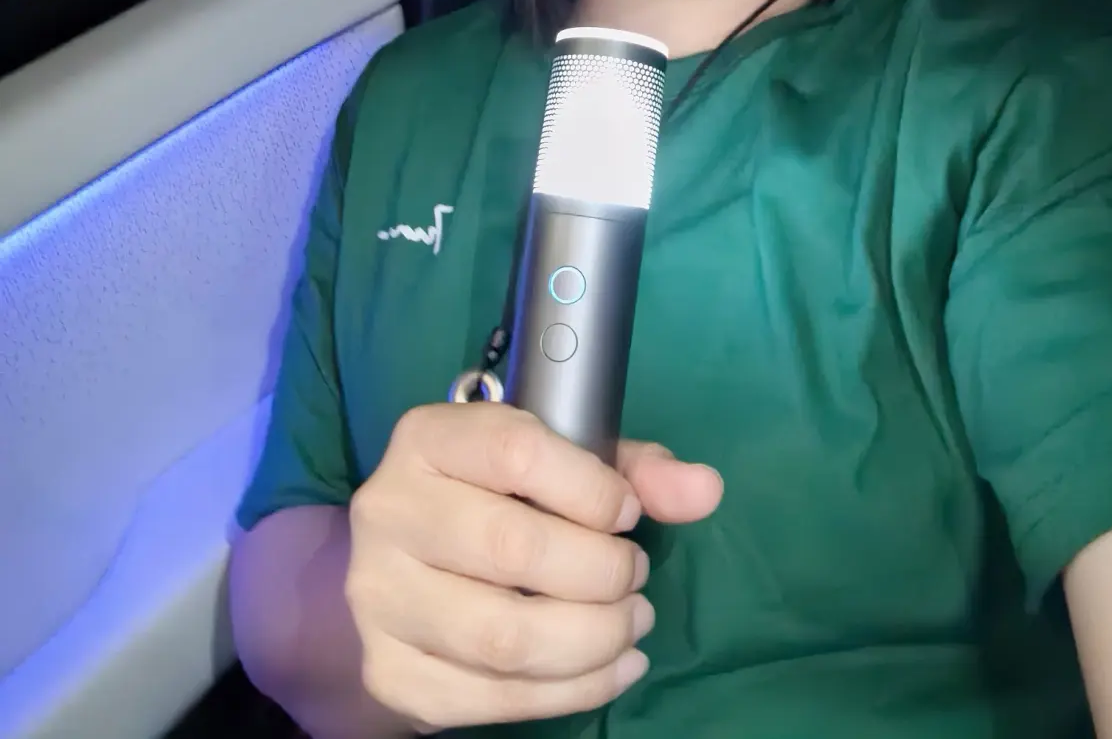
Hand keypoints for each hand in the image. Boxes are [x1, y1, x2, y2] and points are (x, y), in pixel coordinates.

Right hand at [345, 402, 722, 732]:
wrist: (407, 572)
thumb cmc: (498, 500)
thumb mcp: (558, 463)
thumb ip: (633, 470)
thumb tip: (706, 490)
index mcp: (427, 438)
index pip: (517, 453)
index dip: (593, 490)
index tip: (627, 514)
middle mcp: (388, 510)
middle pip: (514, 549)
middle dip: (603, 574)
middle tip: (636, 580)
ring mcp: (379, 597)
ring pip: (506, 636)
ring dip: (595, 639)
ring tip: (631, 625)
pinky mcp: (389, 673)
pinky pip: (493, 698)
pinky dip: (572, 691)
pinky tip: (612, 668)